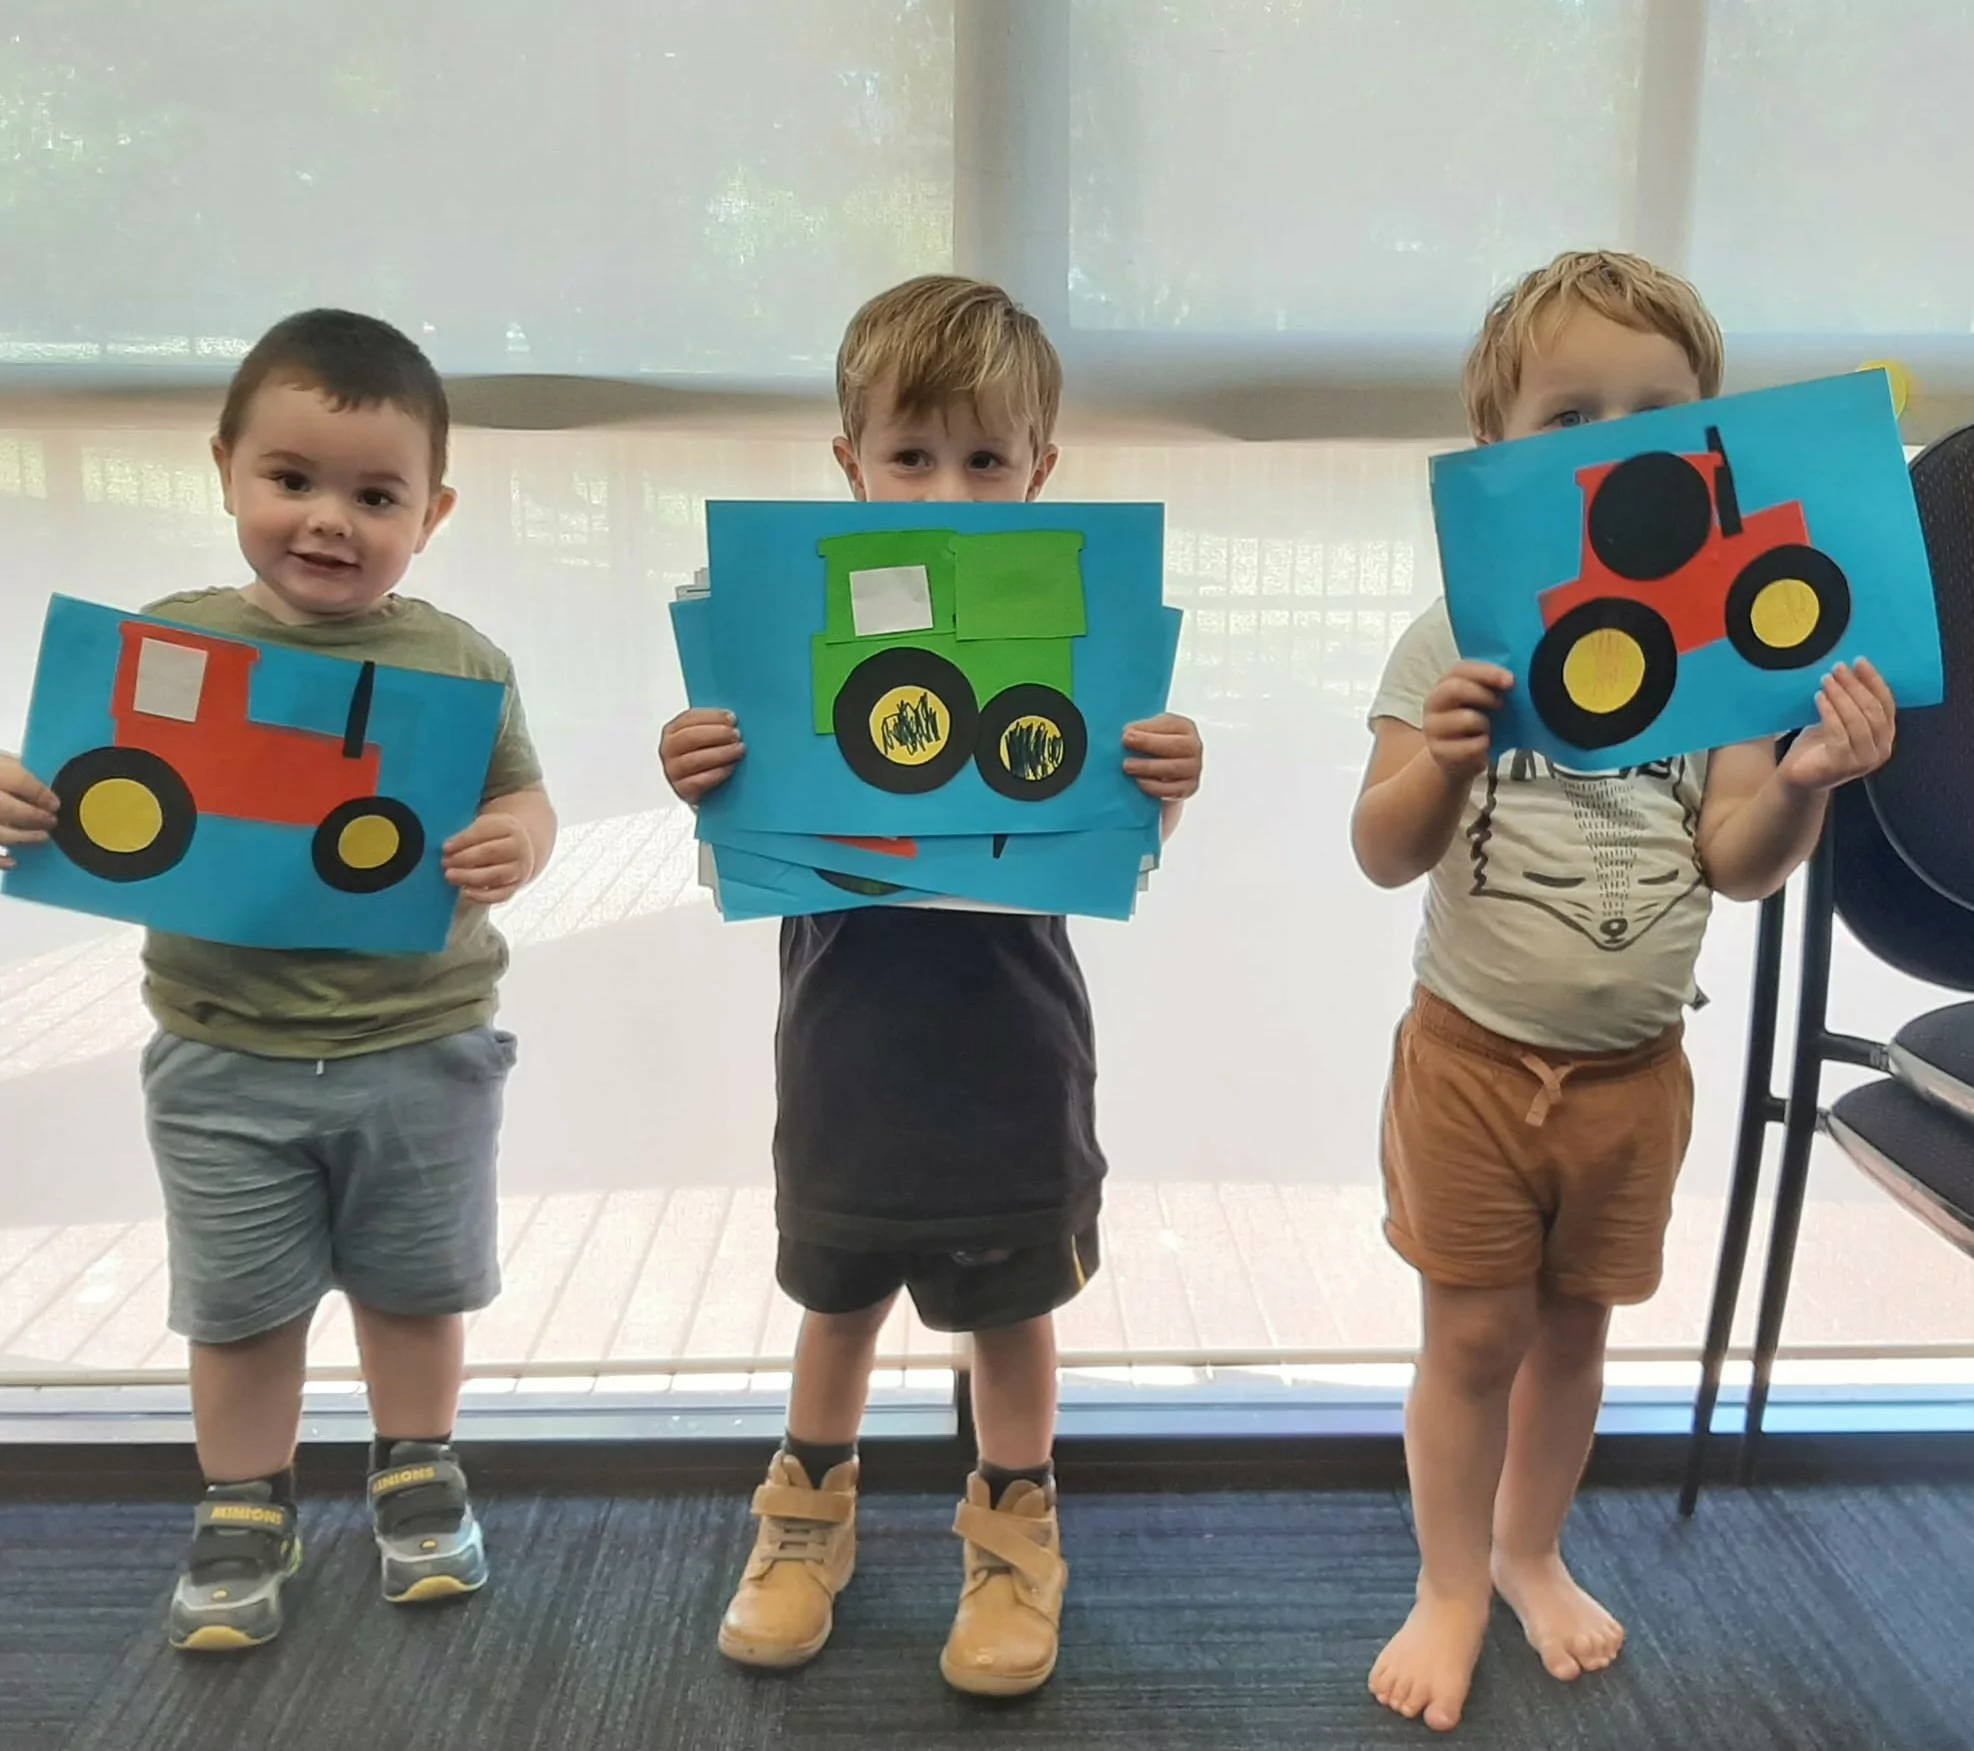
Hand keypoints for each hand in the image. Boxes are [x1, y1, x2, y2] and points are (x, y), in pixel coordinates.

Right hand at [0, 753, 58, 872]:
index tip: (54, 803)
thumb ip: (10, 768)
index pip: (17, 780)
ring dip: (23, 838)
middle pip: (9, 808)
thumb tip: (41, 784)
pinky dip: (0, 860)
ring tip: (41, 837)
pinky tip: (13, 861)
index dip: (40, 793)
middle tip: (51, 821)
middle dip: (35, 817)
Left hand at [443, 812, 535, 906]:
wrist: (519, 851)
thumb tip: (447, 849)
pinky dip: (482, 896)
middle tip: (445, 863)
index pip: (485, 831)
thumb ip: (467, 835)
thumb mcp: (483, 827)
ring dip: (469, 877)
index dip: (463, 840)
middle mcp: (518, 847)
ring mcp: (518, 869)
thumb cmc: (494, 838)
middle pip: (491, 853)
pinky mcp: (515, 887)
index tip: (446, 848)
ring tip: (450, 876)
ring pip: (496, 875)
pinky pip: (501, 895)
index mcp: (508, 827)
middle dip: (464, 858)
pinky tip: (466, 893)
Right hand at [662, 708, 744, 802]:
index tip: (731, 718)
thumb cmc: (705, 759)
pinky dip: (716, 773)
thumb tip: (733, 719)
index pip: (689, 718)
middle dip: (716, 734)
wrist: (704, 791)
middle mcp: (669, 750)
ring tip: (738, 750)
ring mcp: (673, 771)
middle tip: (736, 735)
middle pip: (690, 737)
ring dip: (720, 753)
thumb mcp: (705, 739)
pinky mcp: (682, 790)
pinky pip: (698, 781)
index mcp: (672, 731)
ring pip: (694, 760)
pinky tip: (730, 768)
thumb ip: (714, 726)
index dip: (712, 716)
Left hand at [1123, 713, 1202, 799]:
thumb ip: (1142, 729)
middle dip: (1148, 744)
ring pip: (1172, 768)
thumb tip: (1127, 733)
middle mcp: (1193, 747)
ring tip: (1128, 766)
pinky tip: (1139, 781)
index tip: (1127, 734)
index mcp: (1185, 728)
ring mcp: (1193, 769)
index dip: (1148, 730)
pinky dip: (1154, 787)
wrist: (1169, 766)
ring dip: (1147, 767)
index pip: (1169, 726)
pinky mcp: (1189, 787)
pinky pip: (1172, 790)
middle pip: (1174, 745)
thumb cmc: (1159, 744)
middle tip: (1126, 744)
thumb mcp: (1152, 730)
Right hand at [1422, 662, 1513, 783]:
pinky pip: (1470, 746)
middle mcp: (1433, 703)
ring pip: (1466, 718)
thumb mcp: (1481, 702)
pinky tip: (1483, 745)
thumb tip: (1514, 681)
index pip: (1461, 669)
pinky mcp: (1439, 752)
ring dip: (1485, 724)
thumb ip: (1491, 688)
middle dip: (1484, 695)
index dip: (1487, 672)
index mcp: (1445, 684)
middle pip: (1455, 688)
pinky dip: (1483, 745)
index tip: (1511, 681)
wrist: (1458, 759)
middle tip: (1501, 705)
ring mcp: (1432, 728)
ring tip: (1488, 730)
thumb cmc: (1474, 725)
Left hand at [1776, 660, 1896, 794]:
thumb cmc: (1819, 745)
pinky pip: (1839, 733)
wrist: (1799, 776)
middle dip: (1856, 685)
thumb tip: (1849, 668)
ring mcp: (1864, 760)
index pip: (1887, 704)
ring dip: (1842, 696)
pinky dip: (1830, 712)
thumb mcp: (1838, 719)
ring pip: (1858, 721)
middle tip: (1839, 667)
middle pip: (1873, 710)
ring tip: (1826, 679)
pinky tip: (1819, 697)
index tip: (1859, 661)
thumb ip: (1850, 702)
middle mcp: (1881, 750)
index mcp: (1885, 736)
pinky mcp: (1843, 765)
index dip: (1874, 681)